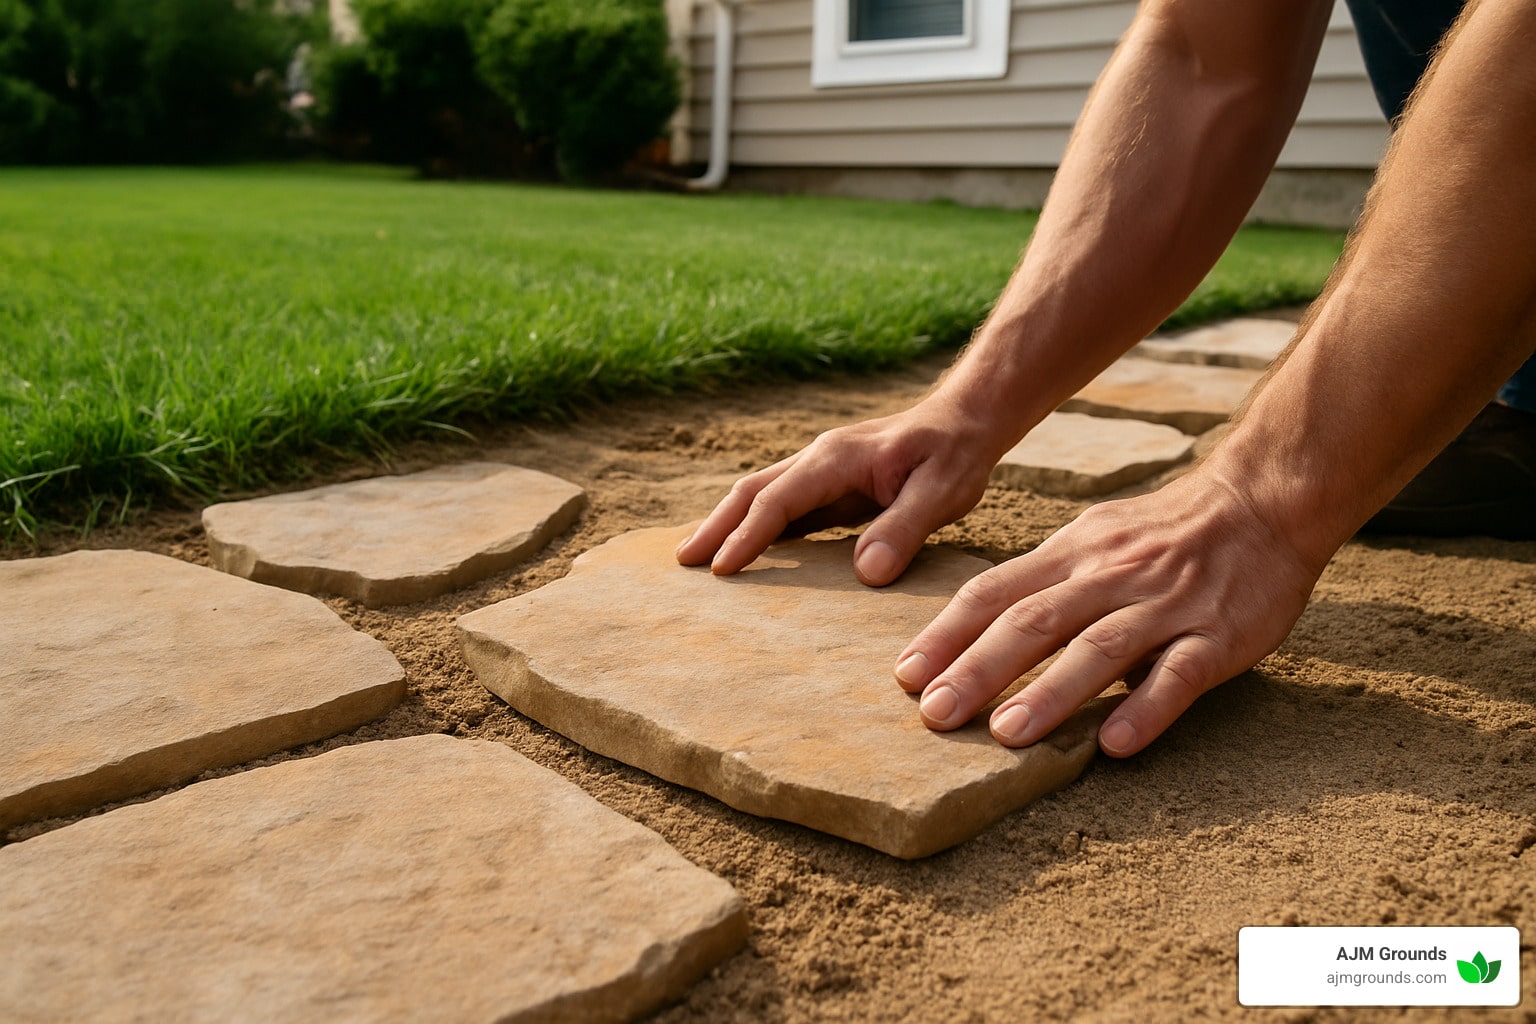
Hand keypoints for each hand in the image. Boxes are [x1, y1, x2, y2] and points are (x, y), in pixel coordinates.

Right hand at [677, 395, 1004, 584]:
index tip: (721, 569)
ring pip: (761, 496)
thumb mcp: (942, 491)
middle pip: (752, 492)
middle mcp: (818, 459)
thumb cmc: (956, 453)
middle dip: (715, 526)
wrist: (967, 419)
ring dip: (727, 525)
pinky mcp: (831, 485)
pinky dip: (757, 529)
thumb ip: (903, 528)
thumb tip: (865, 574)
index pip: (778, 500)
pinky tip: (745, 553)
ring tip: (697, 560)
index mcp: (835, 459)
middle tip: (682, 564)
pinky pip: (783, 508)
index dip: (748, 536)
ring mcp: (822, 471)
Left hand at [892, 467, 1324, 755]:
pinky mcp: (1218, 635)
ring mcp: (1165, 606)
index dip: (948, 634)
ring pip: (1099, 648)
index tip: (905, 677)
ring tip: (1005, 734)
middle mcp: (1110, 576)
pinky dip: (1146, 707)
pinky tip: (1116, 743)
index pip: (994, 592)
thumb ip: (1045, 583)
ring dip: (1050, 692)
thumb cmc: (1165, 531)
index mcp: (1072, 554)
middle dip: (979, 668)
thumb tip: (985, 630)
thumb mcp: (1094, 538)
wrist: (1264, 500)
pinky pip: (1179, 673)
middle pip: (1034, 621)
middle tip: (934, 716)